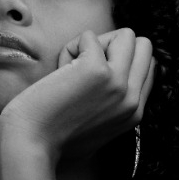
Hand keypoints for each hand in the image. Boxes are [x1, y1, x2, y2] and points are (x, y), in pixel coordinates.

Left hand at [0, 29, 153, 161]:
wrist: (31, 144)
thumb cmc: (54, 137)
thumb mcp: (97, 128)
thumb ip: (113, 105)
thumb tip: (114, 70)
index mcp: (135, 113)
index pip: (147, 67)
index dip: (119, 62)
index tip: (93, 79)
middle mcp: (132, 100)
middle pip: (143, 46)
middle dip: (114, 46)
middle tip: (86, 67)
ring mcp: (118, 84)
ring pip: (126, 34)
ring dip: (97, 43)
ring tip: (75, 67)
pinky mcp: (97, 71)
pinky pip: (89, 36)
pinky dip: (71, 47)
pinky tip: (59, 71)